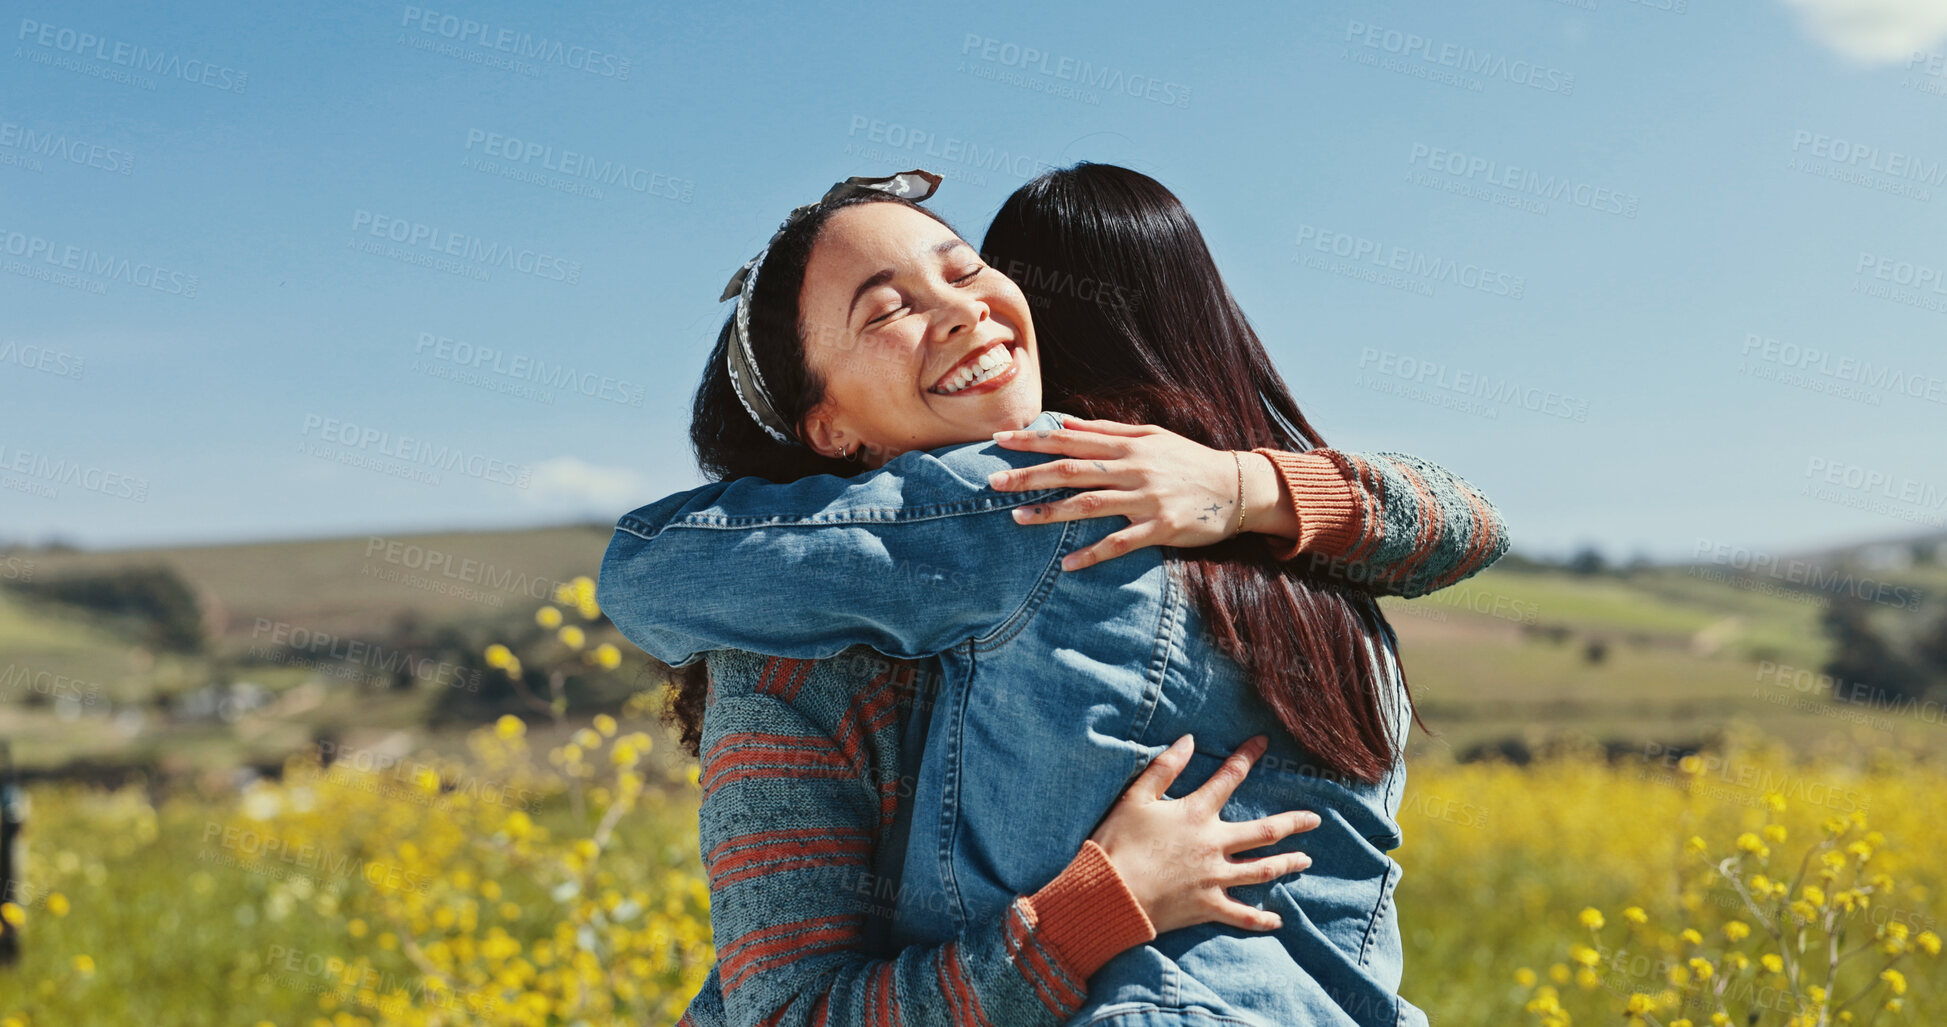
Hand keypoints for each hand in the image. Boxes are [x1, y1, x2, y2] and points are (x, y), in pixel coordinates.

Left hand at [988, 417, 1285, 570]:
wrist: (1237, 487)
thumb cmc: (1189, 459)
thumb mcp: (1151, 436)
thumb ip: (1108, 430)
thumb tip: (1065, 423)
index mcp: (1128, 445)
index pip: (1070, 439)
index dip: (1033, 440)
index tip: (1000, 441)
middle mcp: (1134, 469)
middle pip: (1072, 470)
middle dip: (1030, 475)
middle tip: (993, 481)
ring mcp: (1147, 499)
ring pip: (1090, 505)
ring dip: (1051, 512)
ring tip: (1017, 518)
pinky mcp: (1161, 528)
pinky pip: (1121, 543)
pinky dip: (1094, 554)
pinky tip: (1068, 564)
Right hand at [1089, 734, 1318, 933]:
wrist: (1110, 893)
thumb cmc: (1119, 842)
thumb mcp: (1136, 797)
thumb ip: (1165, 767)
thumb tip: (1189, 740)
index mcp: (1196, 813)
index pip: (1229, 778)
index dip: (1247, 757)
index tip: (1263, 742)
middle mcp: (1214, 844)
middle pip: (1264, 832)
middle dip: (1293, 824)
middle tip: (1315, 820)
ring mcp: (1214, 878)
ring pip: (1262, 871)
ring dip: (1287, 864)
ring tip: (1306, 860)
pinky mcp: (1207, 906)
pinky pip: (1241, 915)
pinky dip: (1261, 919)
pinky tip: (1277, 920)